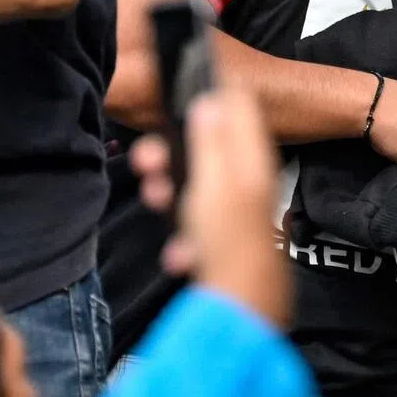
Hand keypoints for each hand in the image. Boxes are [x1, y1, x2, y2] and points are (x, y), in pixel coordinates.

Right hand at [131, 86, 288, 325]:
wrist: (240, 311)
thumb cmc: (228, 241)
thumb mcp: (214, 182)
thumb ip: (210, 140)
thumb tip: (208, 99)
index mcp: (251, 158)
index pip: (240, 104)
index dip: (212, 88)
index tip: (179, 84)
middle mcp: (248, 179)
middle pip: (209, 146)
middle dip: (172, 150)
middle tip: (145, 159)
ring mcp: (239, 209)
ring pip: (198, 183)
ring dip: (171, 189)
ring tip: (155, 201)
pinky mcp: (227, 237)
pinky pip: (198, 220)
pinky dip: (184, 230)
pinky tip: (179, 250)